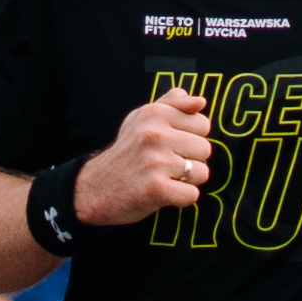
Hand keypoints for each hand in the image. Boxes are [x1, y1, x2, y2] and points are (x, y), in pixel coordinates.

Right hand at [79, 88, 219, 226]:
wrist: (95, 188)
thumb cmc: (128, 152)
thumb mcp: (144, 119)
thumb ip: (173, 105)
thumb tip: (201, 101)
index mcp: (154, 113)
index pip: (203, 124)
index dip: (190, 138)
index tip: (169, 145)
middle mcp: (154, 134)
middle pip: (205, 149)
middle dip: (190, 160)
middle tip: (163, 165)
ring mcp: (155, 162)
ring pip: (202, 172)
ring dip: (186, 181)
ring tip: (163, 178)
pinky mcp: (156, 189)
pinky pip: (192, 195)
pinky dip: (180, 198)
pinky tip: (162, 193)